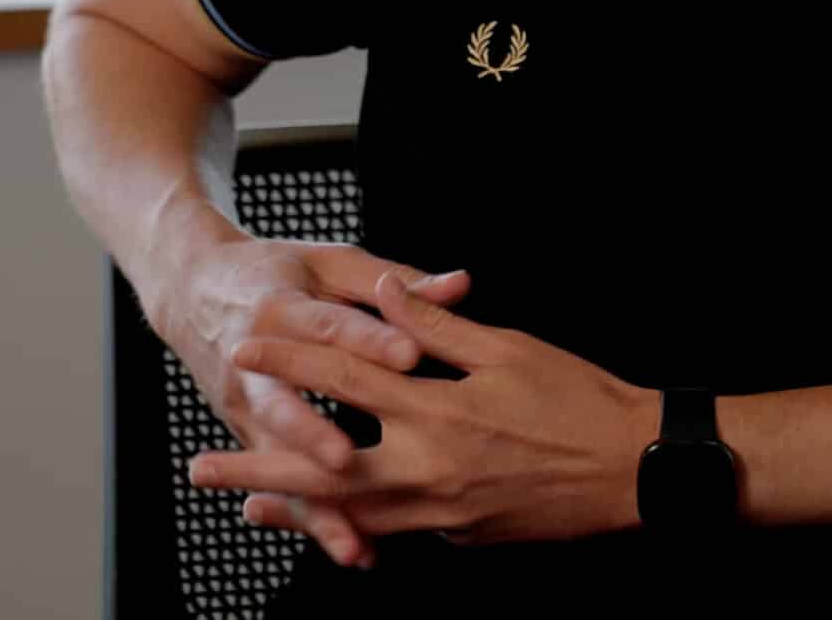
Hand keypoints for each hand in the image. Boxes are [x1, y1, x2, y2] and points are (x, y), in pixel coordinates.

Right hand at [149, 237, 472, 569]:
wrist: (194, 291)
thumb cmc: (278, 273)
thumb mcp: (330, 263)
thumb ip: (394, 280)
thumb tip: (462, 284)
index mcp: (280, 308)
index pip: (329, 325)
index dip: (368, 339)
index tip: (409, 356)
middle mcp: (252, 363)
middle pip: (285, 404)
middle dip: (316, 434)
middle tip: (352, 459)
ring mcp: (245, 405)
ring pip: (279, 459)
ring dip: (312, 498)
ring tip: (352, 533)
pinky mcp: (249, 435)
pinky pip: (282, 483)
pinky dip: (314, 518)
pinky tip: (356, 546)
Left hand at [187, 271, 657, 548]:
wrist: (631, 468)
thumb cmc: (580, 400)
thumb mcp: (510, 349)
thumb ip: (439, 326)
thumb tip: (391, 295)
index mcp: (439, 411)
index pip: (345, 378)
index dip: (291, 358)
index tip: (247, 347)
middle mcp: (429, 469)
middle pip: (320, 470)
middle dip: (256, 466)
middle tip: (200, 468)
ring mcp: (442, 513)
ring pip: (349, 513)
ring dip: (295, 510)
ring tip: (249, 507)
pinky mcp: (460, 536)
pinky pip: (396, 528)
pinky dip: (358, 523)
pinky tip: (339, 518)